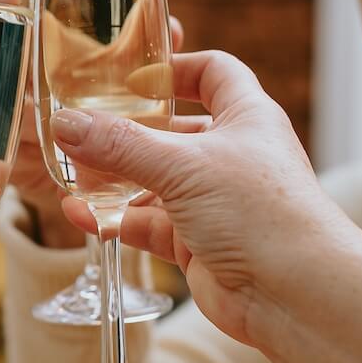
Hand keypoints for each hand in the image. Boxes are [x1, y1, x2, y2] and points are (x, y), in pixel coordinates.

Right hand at [51, 50, 361, 343]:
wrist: (295, 294)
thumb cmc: (262, 214)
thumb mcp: (183, 165)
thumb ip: (120, 144)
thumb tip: (66, 123)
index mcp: (245, 118)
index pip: (213, 74)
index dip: (175, 68)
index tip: (132, 75)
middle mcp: (230, 156)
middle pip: (170, 132)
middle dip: (127, 132)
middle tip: (82, 127)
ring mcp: (213, 202)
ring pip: (152, 182)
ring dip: (113, 179)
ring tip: (69, 174)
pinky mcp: (196, 244)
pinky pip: (146, 223)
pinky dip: (115, 218)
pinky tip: (81, 214)